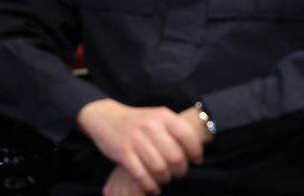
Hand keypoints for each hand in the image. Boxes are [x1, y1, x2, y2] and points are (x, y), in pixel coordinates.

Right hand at [76, 99, 207, 192]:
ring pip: (159, 167)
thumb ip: (173, 129)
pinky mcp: (123, 152)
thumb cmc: (138, 121)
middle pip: (175, 156)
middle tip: (180, 173)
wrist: (106, 117)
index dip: (195, 151)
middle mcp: (151, 126)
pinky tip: (153, 188)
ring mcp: (136, 139)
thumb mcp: (157, 117)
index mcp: (163, 116)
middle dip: (181, 170)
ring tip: (166, 180)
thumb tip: (195, 147)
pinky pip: (141, 174)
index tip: (196, 160)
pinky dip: (149, 185)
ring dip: (165, 178)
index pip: (187, 135)